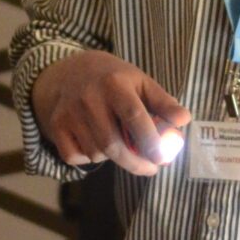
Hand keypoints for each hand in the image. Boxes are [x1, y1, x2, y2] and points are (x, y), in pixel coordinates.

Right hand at [32, 49, 191, 175]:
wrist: (68, 71)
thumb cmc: (113, 79)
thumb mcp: (140, 82)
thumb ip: (163, 101)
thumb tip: (183, 120)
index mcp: (114, 83)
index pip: (134, 117)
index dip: (150, 141)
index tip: (163, 158)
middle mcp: (89, 98)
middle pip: (113, 144)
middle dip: (135, 163)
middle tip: (151, 167)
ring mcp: (69, 113)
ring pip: (96, 153)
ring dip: (113, 158)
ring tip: (121, 145)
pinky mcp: (56, 126)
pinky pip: (75, 156)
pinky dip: (89, 158)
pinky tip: (96, 144)